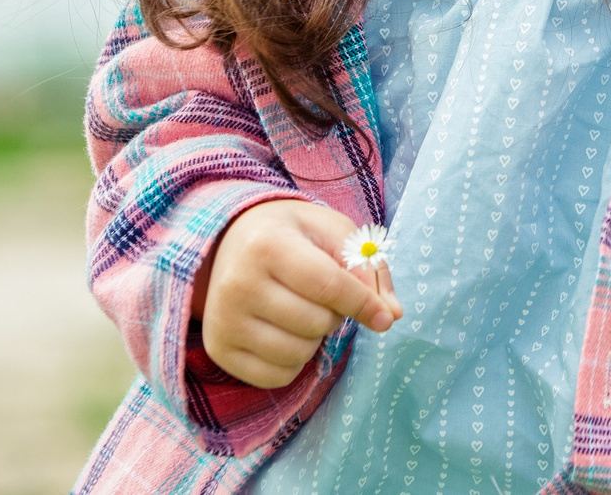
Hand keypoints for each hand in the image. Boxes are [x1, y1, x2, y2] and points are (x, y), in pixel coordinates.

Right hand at [197, 199, 400, 388]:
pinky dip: (293, 362)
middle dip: (333, 314)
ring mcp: (224, 319)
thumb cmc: (292, 235)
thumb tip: (391, 315)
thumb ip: (367, 269)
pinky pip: (276, 376)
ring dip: (314, 339)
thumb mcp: (333, 233)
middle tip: (319, 295)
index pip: (329, 286)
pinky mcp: (218, 348)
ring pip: (298, 353)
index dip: (364, 304)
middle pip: (316, 323)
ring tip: (300, 310)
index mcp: (268, 244)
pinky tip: (284, 333)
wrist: (230, 241)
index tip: (384, 317)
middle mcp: (238, 283)